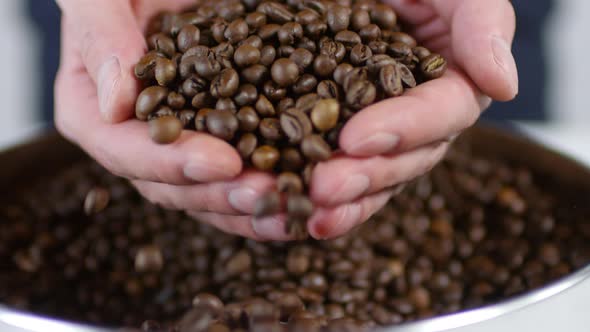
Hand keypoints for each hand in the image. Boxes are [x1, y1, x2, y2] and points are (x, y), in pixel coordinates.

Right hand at [55, 0, 288, 239]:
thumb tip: (116, 105)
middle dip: (222, 194)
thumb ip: (102, 37)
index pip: (125, 150)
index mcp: (96, 113)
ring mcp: (180, 148)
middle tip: (268, 193)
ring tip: (293, 205)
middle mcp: (136, 142)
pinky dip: (272, 188)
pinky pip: (241, 176)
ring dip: (253, 206)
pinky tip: (301, 195)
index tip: (223, 162)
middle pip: (172, 186)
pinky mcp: (220, 144)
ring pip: (210, 193)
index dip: (173, 162)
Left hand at [305, 0, 517, 238]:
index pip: (441, 112)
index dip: (404, 129)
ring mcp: (379, 131)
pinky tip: (287, 211)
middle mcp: (418, 117)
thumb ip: (480, 22)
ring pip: (369, 178)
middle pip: (404, 159)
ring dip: (338, 201)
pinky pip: (332, 171)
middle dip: (364, 176)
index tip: (358, 139)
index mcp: (452, 82)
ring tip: (300, 211)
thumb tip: (502, 84)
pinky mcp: (339, 137)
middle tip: (323, 188)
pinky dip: (310, 195)